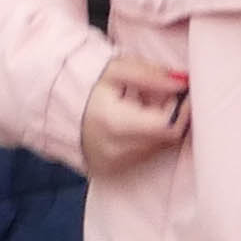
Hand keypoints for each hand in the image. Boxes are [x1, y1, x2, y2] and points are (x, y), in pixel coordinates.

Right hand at [78, 55, 190, 171]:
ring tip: (143, 107)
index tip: (182, 93)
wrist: (59, 108)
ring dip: (160, 127)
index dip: (181, 109)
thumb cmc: (89, 86)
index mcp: (114, 123)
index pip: (167, 125)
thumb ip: (150, 74)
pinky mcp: (114, 170)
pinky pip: (145, 156)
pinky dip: (148, 138)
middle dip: (172, 116)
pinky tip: (135, 123)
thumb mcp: (116, 70)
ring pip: (157, 148)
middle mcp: (115, 150)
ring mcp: (114, 164)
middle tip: (162, 96)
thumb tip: (181, 82)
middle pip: (166, 138)